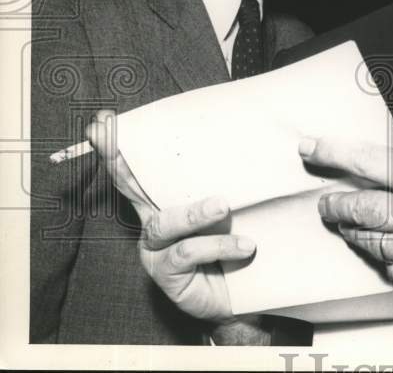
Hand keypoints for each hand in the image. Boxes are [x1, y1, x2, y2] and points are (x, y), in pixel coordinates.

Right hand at [85, 110, 255, 323]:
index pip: (142, 170)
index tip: (103, 122)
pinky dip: (219, 245)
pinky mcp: (166, 273)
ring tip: (222, 207)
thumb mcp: (238, 209)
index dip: (121, 147)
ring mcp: (156, 249)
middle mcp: (155, 223)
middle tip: (117, 144)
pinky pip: (187, 252)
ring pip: (165, 223)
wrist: (247, 293)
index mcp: (167, 201)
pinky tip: (244, 246)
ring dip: (195, 213)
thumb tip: (266, 142)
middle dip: (120, 165)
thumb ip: (236, 182)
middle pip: (131, 189)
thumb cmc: (239, 243)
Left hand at [299, 136, 392, 307]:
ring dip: (361, 232)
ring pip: (367, 241)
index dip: (332, 152)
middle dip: (335, 205)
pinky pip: (389, 269)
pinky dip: (392, 259)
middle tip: (329, 203)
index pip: (366, 161)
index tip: (309, 148)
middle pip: (354, 209)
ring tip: (365, 225)